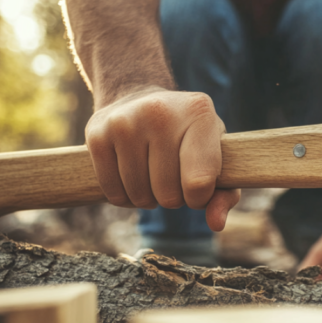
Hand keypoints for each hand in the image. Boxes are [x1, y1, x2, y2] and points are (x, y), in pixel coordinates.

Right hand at [84, 86, 239, 230]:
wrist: (139, 99)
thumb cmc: (187, 136)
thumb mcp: (215, 154)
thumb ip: (225, 192)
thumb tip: (216, 223)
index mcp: (198, 112)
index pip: (199, 183)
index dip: (199, 198)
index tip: (198, 188)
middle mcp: (159, 112)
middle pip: (168, 194)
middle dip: (173, 197)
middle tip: (172, 175)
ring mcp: (124, 122)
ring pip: (139, 197)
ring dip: (149, 198)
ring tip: (153, 174)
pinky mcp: (97, 135)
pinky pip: (113, 193)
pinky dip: (125, 197)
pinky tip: (133, 177)